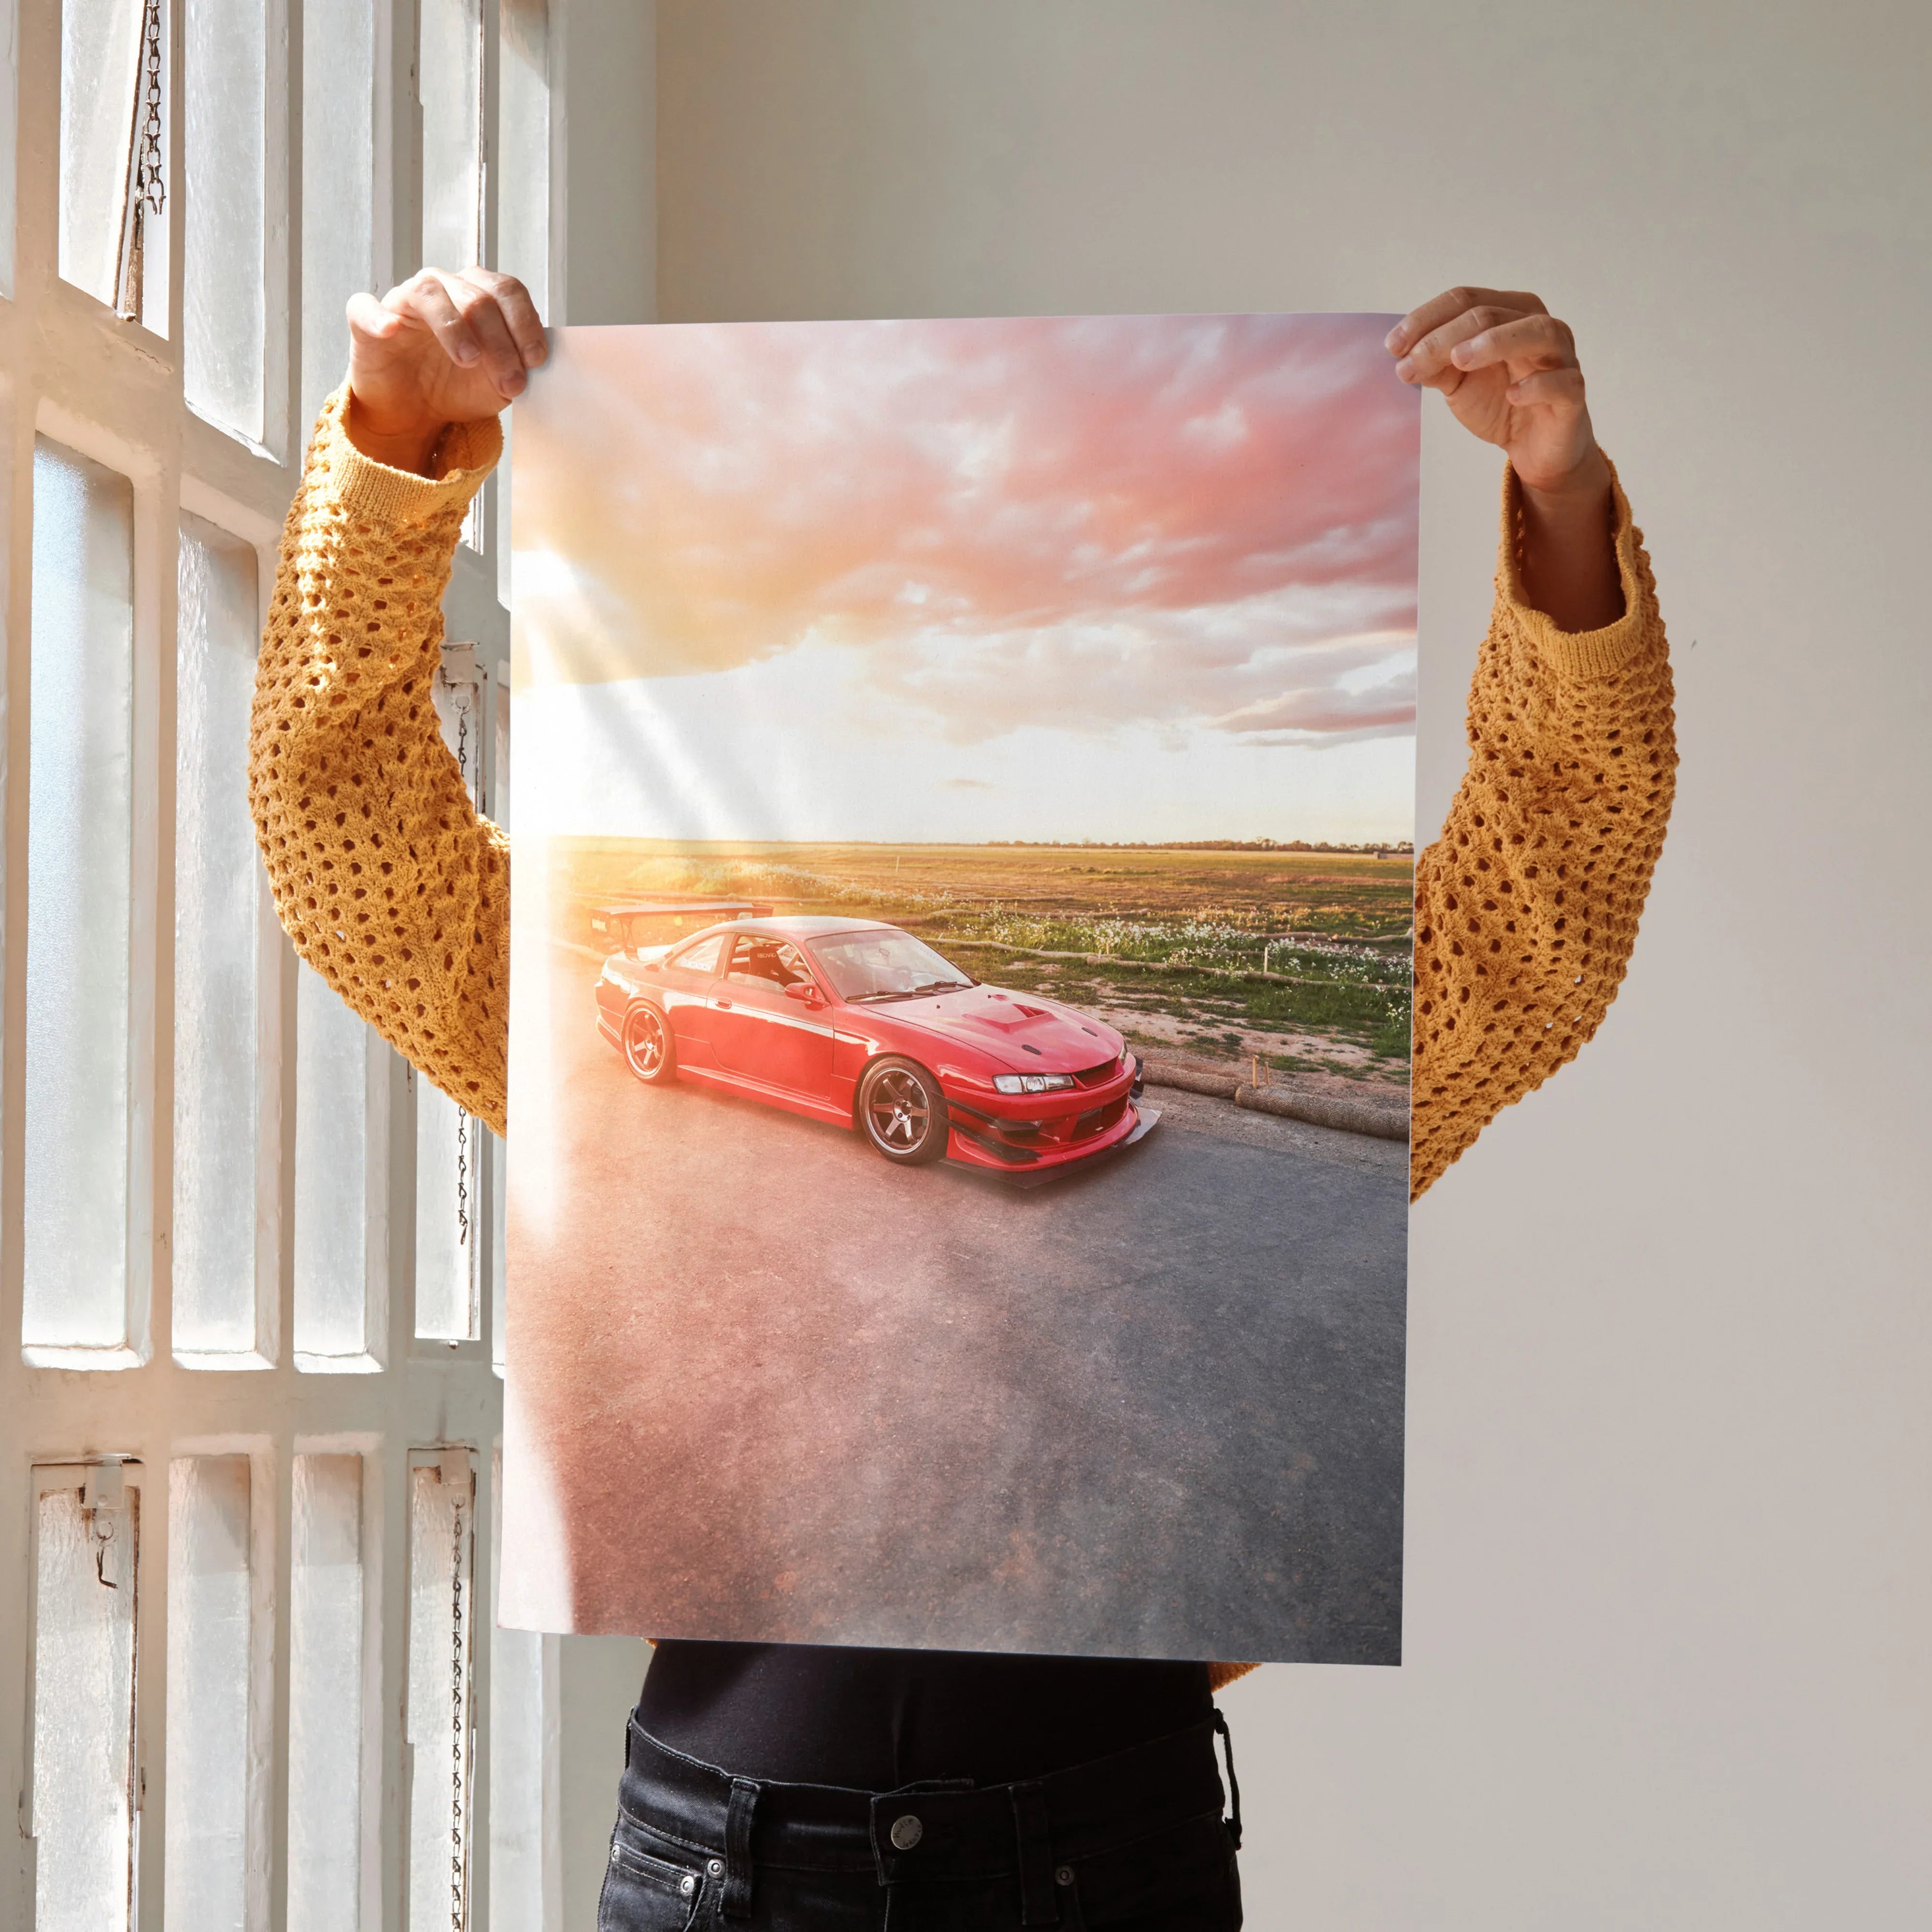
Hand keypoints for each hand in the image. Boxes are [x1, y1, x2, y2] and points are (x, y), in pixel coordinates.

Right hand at [344, 268, 546, 473]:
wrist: (414, 412)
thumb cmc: (457, 387)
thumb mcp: (498, 384)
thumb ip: (518, 368)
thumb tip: (535, 364)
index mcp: (478, 295)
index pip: (507, 291)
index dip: (525, 323)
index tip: (535, 360)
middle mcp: (443, 288)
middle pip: (477, 297)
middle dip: (500, 342)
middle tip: (510, 382)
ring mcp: (404, 301)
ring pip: (430, 293)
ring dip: (454, 327)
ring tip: (469, 360)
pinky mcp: (367, 320)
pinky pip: (366, 307)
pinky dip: (378, 317)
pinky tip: (391, 330)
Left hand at [1387, 287, 1605, 498]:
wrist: (1533, 448)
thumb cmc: (1500, 404)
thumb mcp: (1459, 384)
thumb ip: (1435, 367)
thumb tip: (1403, 356)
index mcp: (1509, 314)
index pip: (1466, 299)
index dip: (1427, 318)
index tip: (1392, 346)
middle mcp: (1538, 326)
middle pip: (1492, 314)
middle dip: (1444, 336)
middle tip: (1410, 363)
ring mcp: (1561, 357)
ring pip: (1537, 331)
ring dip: (1495, 342)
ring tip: (1458, 359)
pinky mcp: (1573, 393)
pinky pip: (1563, 381)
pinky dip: (1538, 385)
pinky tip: (1512, 394)